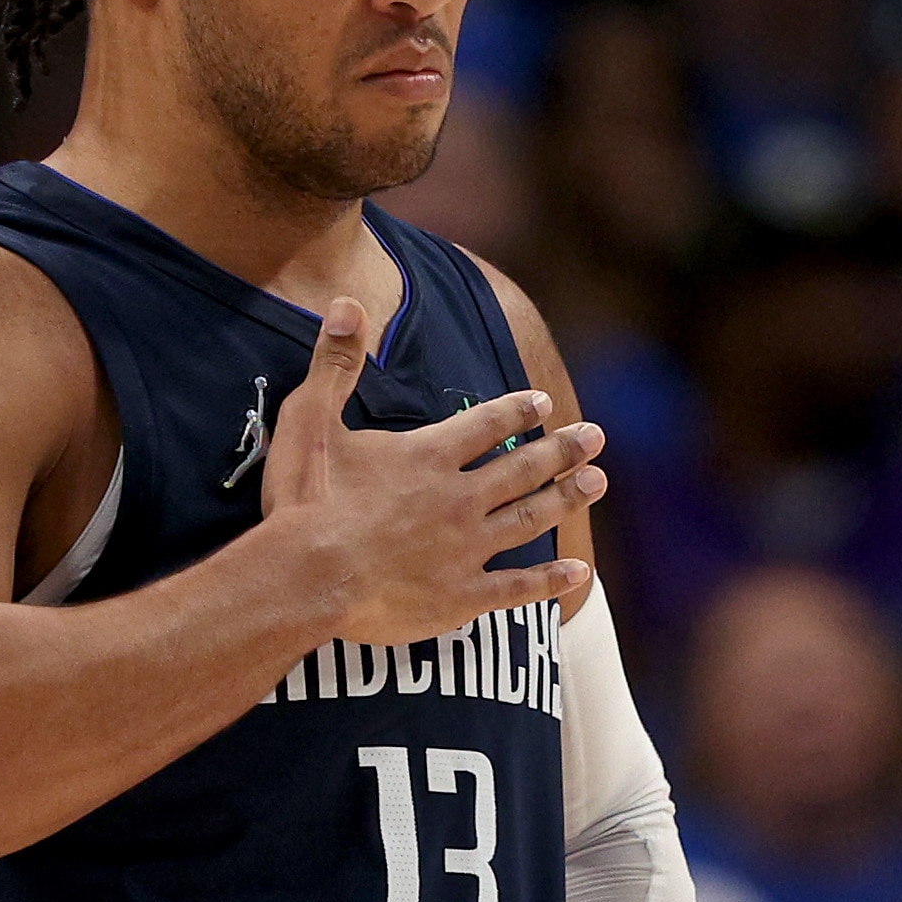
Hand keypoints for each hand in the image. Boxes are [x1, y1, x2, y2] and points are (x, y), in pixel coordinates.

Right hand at [259, 296, 601, 647]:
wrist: (304, 579)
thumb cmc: (303, 501)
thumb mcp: (310, 419)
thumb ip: (336, 363)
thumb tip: (349, 304)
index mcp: (427, 456)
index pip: (486, 424)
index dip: (517, 411)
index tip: (544, 403)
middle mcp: (458, 498)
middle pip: (522, 468)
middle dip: (561, 449)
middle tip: (595, 437)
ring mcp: (465, 550)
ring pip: (529, 519)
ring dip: (566, 498)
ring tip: (598, 482)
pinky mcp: (461, 597)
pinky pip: (517, 588)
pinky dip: (550, 581)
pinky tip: (579, 573)